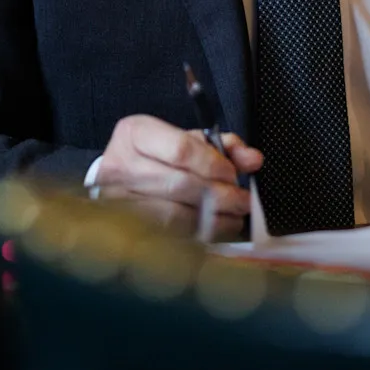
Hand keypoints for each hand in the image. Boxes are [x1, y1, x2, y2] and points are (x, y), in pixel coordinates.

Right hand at [90, 114, 262, 238]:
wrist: (116, 175)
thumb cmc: (157, 155)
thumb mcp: (186, 138)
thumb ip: (223, 145)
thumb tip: (254, 160)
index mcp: (136, 134)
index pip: (181, 150)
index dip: (213, 164)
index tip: (233, 174)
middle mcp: (121, 165)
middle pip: (179, 184)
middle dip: (219, 195)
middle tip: (242, 200)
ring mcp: (118, 199)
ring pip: (173, 215)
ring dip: (212, 219)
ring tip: (234, 217)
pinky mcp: (125, 226)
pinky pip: (168, 235)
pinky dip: (197, 235)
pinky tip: (215, 230)